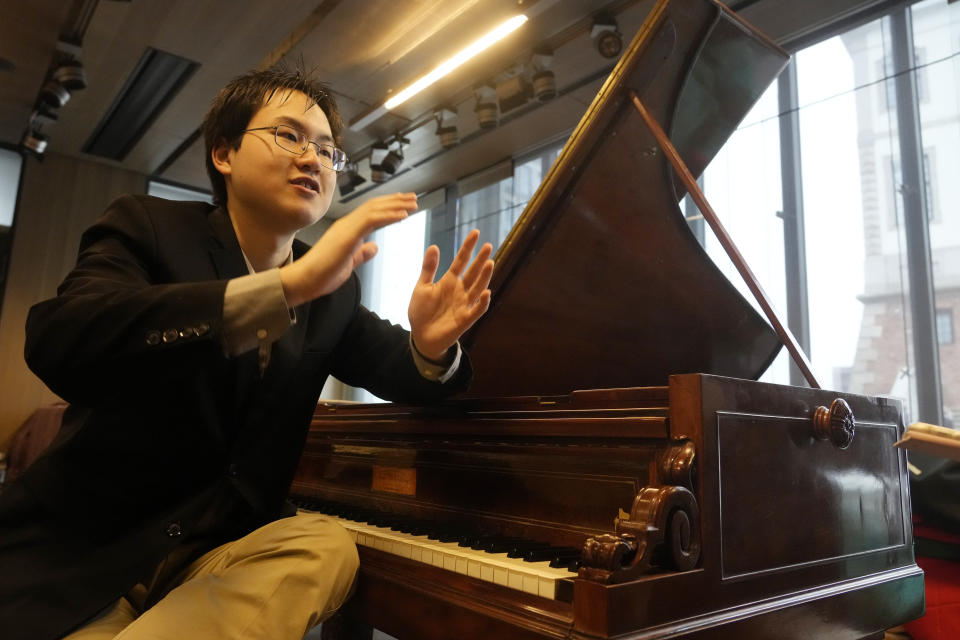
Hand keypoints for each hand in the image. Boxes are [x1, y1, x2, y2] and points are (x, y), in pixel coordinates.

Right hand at [280, 193, 417, 306]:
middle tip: (414, 197)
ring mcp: (346, 228)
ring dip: (396, 205)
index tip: (404, 205)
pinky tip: (404, 215)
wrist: (303, 281)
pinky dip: (389, 215)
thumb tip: (374, 247)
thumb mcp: (348, 263)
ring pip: (375, 209)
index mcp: (347, 230)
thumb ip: (361, 254)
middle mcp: (346, 224)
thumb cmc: (322, 275)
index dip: (388, 207)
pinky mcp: (347, 235)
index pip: (370, 213)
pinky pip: (372, 220)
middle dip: (396, 201)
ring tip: (413, 203)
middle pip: (374, 206)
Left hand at [408, 229, 493, 360]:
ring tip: (490, 263)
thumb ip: (428, 268)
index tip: (475, 232)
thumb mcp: (422, 287)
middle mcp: (460, 291)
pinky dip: (482, 303)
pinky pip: (476, 310)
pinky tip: (487, 293)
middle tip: (488, 246)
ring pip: (477, 288)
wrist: (421, 336)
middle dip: (480, 260)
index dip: (468, 247)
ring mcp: (464, 304)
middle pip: (472, 273)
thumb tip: (433, 246)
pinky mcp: (464, 320)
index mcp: (449, 281)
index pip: (461, 261)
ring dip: (484, 277)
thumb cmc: (422, 311)